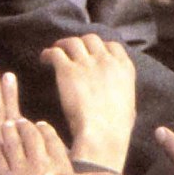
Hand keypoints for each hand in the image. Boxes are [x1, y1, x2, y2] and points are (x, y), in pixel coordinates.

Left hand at [0, 119, 72, 174]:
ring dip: (9, 131)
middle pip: (31, 135)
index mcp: (61, 168)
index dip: (45, 129)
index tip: (40, 124)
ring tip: (6, 126)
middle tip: (20, 122)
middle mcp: (41, 165)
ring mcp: (21, 171)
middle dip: (25, 126)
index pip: (52, 139)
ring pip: (12, 141)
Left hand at [44, 35, 135, 171]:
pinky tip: (44, 60)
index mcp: (124, 68)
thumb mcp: (129, 107)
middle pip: (91, 39)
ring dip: (63, 45)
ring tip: (55, 52)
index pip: (113, 46)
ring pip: (72, 42)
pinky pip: (55, 53)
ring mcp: (86, 63)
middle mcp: (106, 60)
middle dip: (81, 43)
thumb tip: (120, 95)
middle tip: (72, 51)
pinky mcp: (67, 70)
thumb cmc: (116, 129)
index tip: (93, 52)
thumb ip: (123, 93)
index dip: (101, 47)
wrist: (101, 135)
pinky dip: (48, 54)